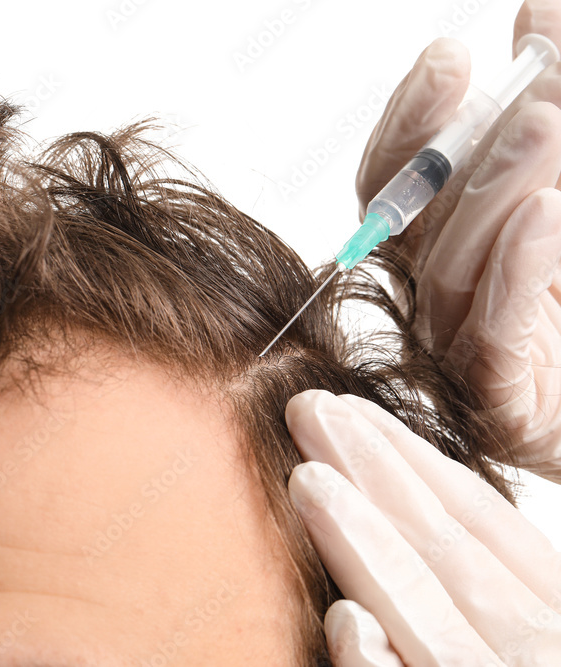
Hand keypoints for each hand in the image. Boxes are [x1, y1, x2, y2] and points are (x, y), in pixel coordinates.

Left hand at [285, 390, 560, 665]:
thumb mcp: (509, 625)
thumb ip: (467, 590)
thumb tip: (375, 546)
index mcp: (548, 620)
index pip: (481, 526)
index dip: (417, 462)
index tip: (351, 410)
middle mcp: (540, 650)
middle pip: (451, 553)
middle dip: (378, 473)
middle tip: (308, 409)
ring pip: (433, 616)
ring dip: (368, 545)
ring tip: (308, 483)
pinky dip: (385, 664)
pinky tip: (347, 622)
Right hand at [355, 1, 560, 479]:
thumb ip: (550, 106)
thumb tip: (536, 10)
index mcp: (437, 246)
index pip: (391, 183)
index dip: (412, 121)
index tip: (449, 57)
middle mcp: (435, 295)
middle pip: (424, 218)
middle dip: (476, 146)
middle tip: (536, 80)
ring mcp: (460, 352)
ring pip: (450, 268)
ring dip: (499, 191)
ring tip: (548, 123)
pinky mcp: (499, 403)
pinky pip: (494, 332)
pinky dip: (517, 271)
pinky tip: (547, 216)